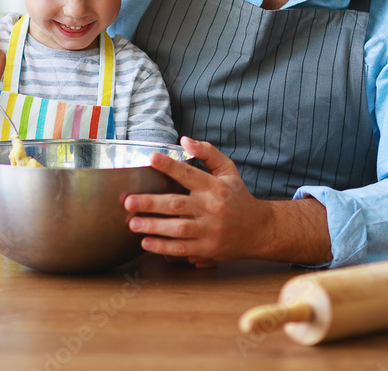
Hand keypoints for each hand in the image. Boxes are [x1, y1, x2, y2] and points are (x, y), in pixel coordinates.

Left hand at [123, 137, 271, 261]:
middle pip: (177, 204)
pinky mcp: (208, 248)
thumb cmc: (238, 197)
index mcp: (215, 186)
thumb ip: (207, 153)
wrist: (259, 230)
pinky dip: (163, 247)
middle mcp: (211, 208)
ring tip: (133, 223)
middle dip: (151, 203)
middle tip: (128, 201)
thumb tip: (184, 140)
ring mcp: (210, 230)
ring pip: (178, 229)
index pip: (189, 174)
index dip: (169, 165)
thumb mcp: (228, 170)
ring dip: (154, 226)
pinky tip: (146, 242)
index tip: (151, 158)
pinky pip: (183, 249)